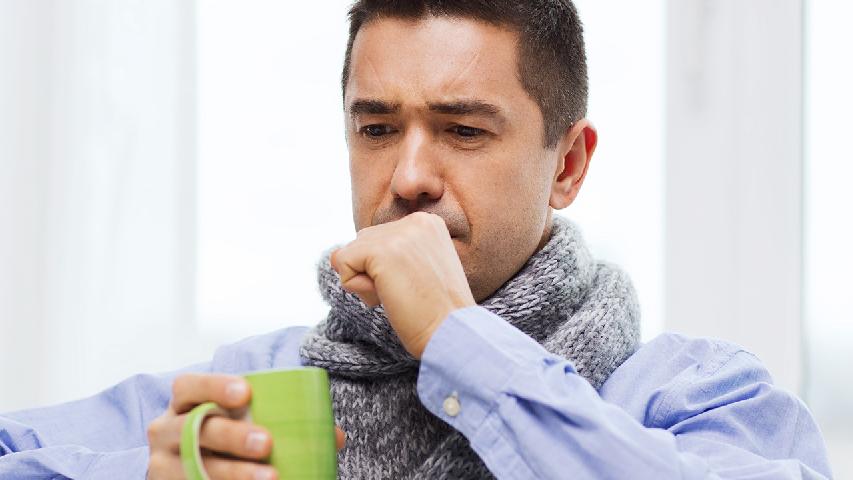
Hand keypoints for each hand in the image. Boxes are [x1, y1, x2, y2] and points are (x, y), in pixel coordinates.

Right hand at [147, 373, 345, 479]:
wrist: (195, 471)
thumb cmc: (226, 437)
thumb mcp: (244, 422)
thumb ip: (283, 420)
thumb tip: (335, 436)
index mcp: (184, 403)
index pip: (189, 386)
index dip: (213, 385)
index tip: (246, 392)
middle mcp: (164, 429)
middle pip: (193, 429)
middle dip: (232, 435)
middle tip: (267, 443)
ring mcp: (162, 463)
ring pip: (194, 466)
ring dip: (232, 473)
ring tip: (270, 478)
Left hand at [331, 212, 475, 358]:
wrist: (452, 332)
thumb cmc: (436, 312)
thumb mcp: (417, 270)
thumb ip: (385, 254)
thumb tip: (335, 255)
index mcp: (427, 223)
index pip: (381, 238)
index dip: (388, 270)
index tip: (417, 286)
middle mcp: (414, 220)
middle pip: (363, 242)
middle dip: (374, 274)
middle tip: (407, 293)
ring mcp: (398, 233)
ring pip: (351, 254)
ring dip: (365, 282)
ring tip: (398, 295)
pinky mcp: (380, 251)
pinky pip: (342, 264)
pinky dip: (356, 288)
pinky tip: (385, 297)